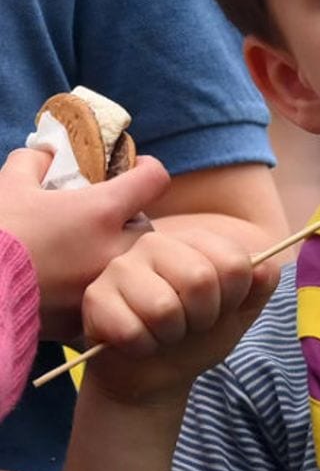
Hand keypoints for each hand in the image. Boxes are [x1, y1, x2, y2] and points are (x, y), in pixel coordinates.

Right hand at [0, 147, 170, 339]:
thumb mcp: (10, 187)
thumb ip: (33, 162)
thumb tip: (48, 153)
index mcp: (102, 211)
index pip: (155, 179)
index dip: (146, 169)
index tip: (134, 170)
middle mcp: (114, 248)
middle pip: (146, 225)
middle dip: (128, 220)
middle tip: (101, 220)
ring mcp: (105, 285)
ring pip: (134, 264)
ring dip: (118, 254)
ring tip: (85, 253)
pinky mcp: (89, 317)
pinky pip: (110, 298)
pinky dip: (98, 287)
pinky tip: (70, 283)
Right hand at [81, 228, 279, 403]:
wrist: (155, 375)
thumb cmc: (199, 335)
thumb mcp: (240, 312)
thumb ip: (260, 286)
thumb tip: (266, 267)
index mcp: (195, 240)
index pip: (234, 260)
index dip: (235, 297)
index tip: (223, 308)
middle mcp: (156, 243)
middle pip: (200, 278)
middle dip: (204, 317)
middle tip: (192, 324)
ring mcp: (121, 267)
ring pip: (163, 307)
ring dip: (172, 334)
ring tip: (165, 332)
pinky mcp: (96, 297)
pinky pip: (131, 330)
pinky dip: (144, 348)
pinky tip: (139, 342)